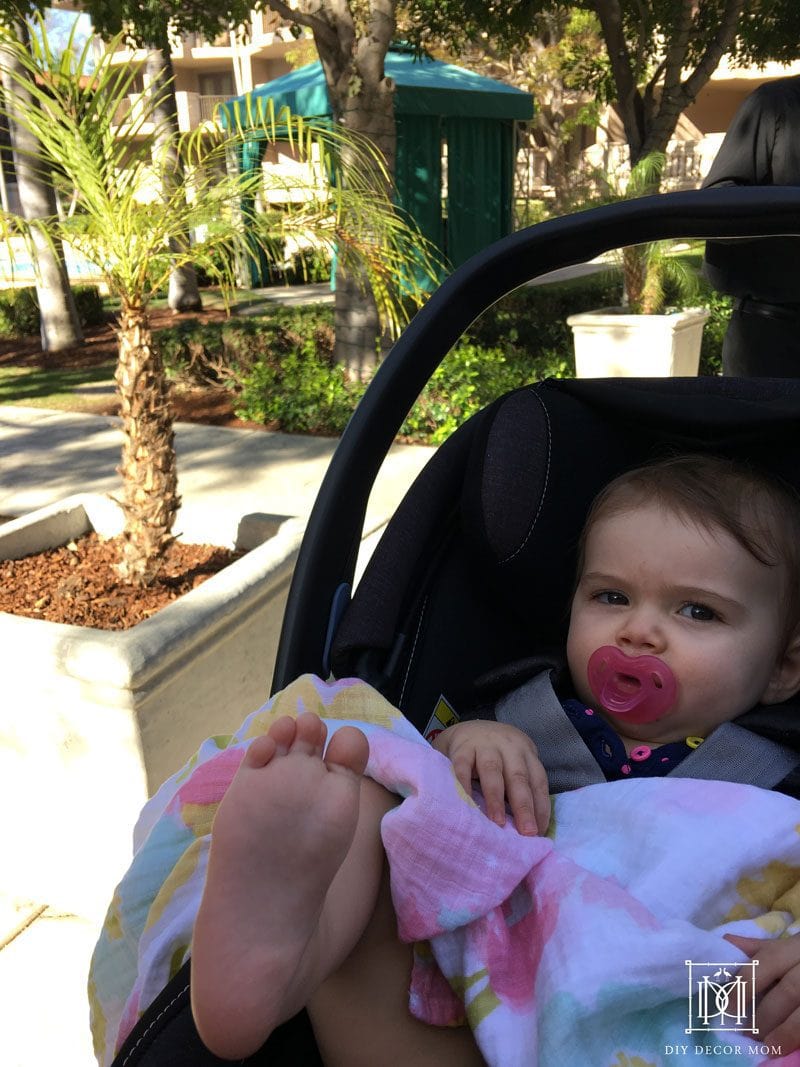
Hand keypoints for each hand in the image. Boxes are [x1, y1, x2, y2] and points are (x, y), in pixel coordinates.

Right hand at [431, 720, 550, 835]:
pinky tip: (467, 805)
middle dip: (524, 806)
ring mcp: (484, 744)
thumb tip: (528, 829)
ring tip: (498, 823)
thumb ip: (519, 789)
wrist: (467, 729)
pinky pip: (463, 767)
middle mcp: (508, 746)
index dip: (540, 807)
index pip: (538, 781)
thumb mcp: (512, 765)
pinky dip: (465, 785)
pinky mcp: (462, 747)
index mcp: (526, 753)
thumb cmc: (495, 756)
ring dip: (496, 798)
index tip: (539, 833)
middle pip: (518, 777)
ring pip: (492, 770)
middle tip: (527, 832)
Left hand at [724, 932, 799, 1054]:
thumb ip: (760, 948)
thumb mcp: (788, 948)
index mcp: (798, 946)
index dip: (747, 983)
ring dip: (785, 1031)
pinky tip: (788, 1046)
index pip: (769, 960)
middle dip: (766, 1013)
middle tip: (748, 1032)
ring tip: (767, 1044)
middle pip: (790, 990)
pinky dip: (798, 1036)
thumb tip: (727, 941)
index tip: (730, 1007)